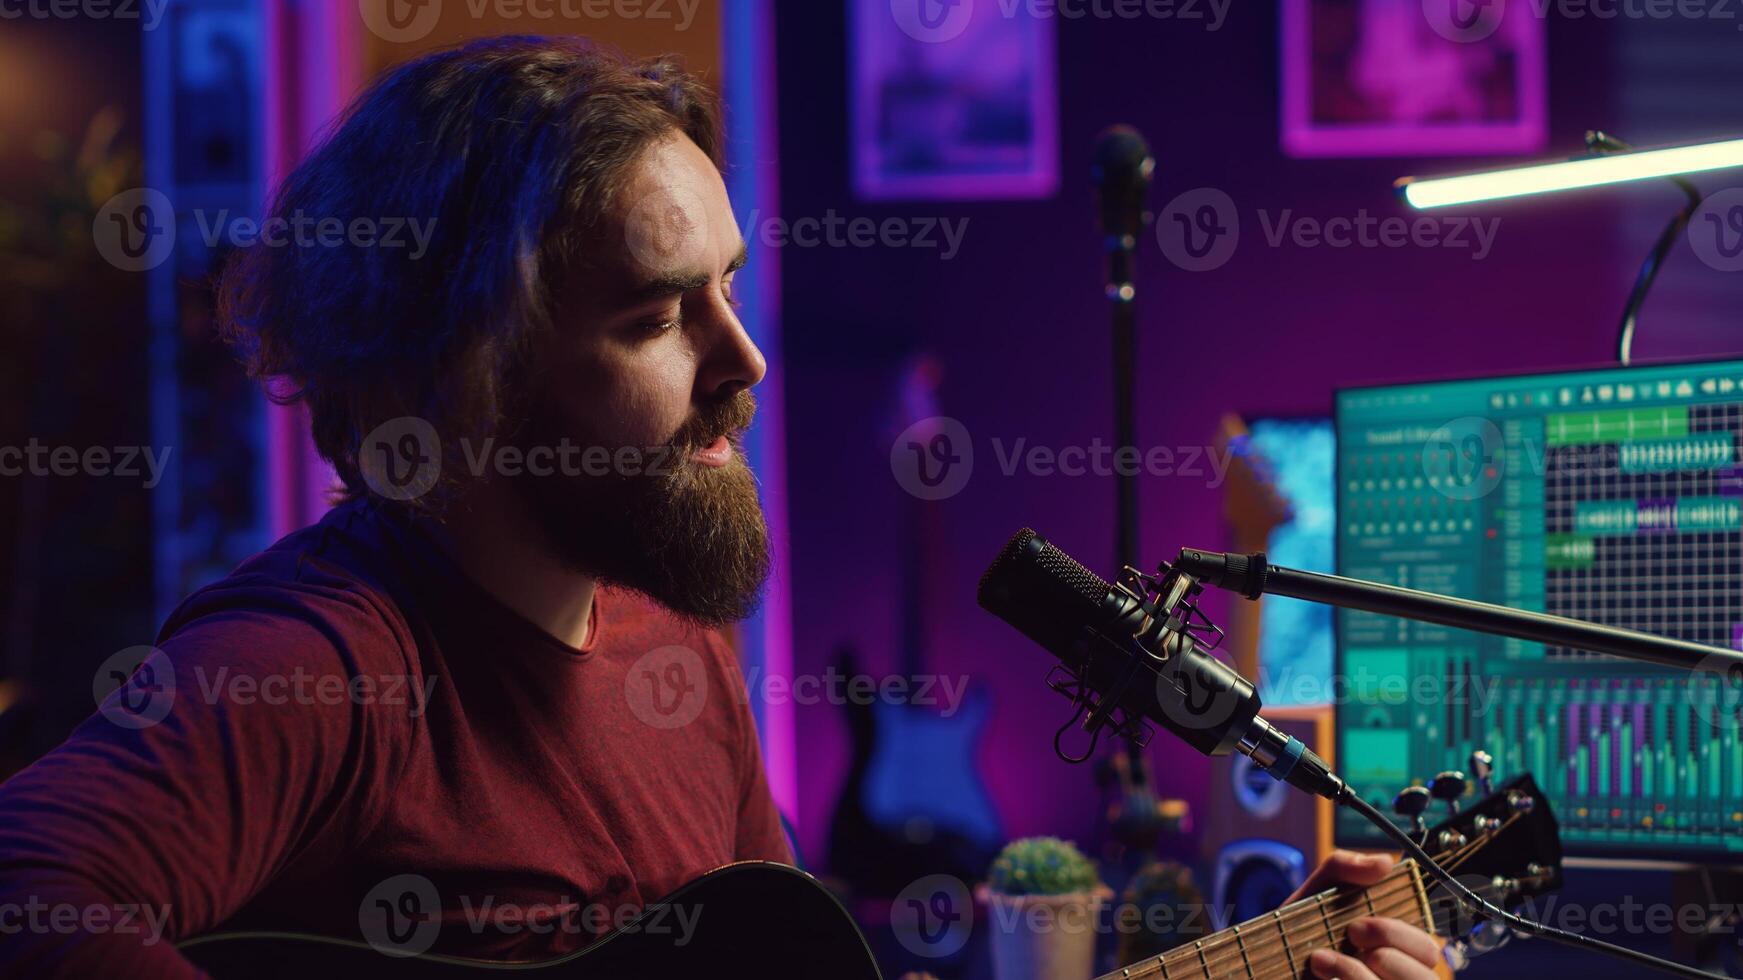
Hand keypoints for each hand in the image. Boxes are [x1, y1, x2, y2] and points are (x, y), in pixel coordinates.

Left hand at [1287, 850, 1445, 979]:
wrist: (1263, 965)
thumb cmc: (1294, 934)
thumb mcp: (1313, 896)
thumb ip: (1344, 870)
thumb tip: (1384, 862)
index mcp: (1396, 952)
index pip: (1427, 948)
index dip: (1399, 934)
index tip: (1356, 925)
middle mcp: (1397, 979)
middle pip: (1428, 975)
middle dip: (1388, 953)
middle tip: (1349, 937)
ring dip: (1360, 973)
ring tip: (1320, 959)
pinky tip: (1318, 975)